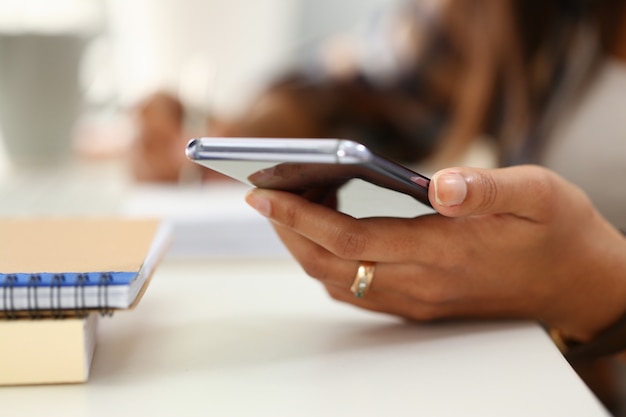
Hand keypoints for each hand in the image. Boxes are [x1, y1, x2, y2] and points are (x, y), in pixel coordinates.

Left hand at [245, 165, 625, 341]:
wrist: (578, 283)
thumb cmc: (558, 234)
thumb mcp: (539, 194)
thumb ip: (488, 188)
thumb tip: (442, 184)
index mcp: (442, 252)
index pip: (350, 238)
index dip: (299, 217)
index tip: (263, 194)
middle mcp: (422, 283)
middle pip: (330, 264)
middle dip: (287, 230)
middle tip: (267, 192)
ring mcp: (419, 299)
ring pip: (339, 280)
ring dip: (305, 245)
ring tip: (295, 203)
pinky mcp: (422, 303)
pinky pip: (359, 290)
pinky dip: (330, 261)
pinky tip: (330, 232)